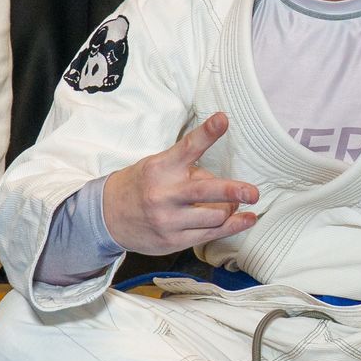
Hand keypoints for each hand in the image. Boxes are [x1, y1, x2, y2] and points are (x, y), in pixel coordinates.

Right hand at [101, 112, 259, 255]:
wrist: (108, 217)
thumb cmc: (141, 186)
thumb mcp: (159, 167)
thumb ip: (188, 171)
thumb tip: (222, 186)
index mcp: (161, 167)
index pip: (187, 147)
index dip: (207, 133)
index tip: (223, 119)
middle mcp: (164, 194)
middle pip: (205, 191)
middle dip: (233, 191)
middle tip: (252, 192)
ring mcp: (168, 220)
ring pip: (214, 216)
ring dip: (230, 208)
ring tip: (233, 204)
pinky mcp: (173, 241)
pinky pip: (211, 234)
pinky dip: (234, 226)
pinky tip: (246, 219)